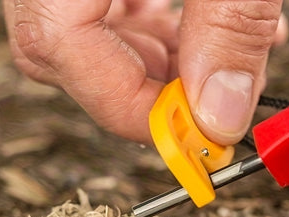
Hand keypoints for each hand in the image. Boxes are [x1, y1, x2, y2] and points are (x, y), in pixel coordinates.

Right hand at [3, 0, 286, 144]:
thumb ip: (228, 24)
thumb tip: (222, 117)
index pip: (59, 46)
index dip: (125, 104)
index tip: (188, 131)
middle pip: (68, 56)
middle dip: (142, 90)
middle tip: (198, 100)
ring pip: (90, 40)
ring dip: (156, 65)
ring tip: (210, 59)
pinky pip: (105, 13)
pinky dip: (155, 33)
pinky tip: (196, 29)